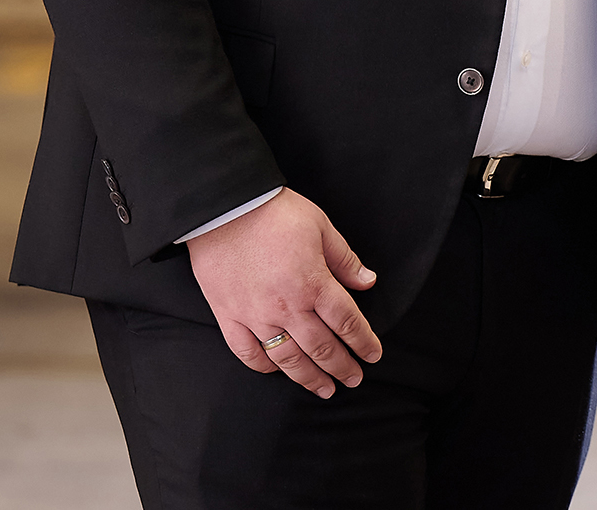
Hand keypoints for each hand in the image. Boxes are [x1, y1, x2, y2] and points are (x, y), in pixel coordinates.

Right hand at [187, 188, 382, 396]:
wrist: (223, 208)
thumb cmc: (274, 213)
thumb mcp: (320, 227)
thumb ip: (344, 259)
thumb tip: (367, 281)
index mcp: (313, 283)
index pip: (347, 322)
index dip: (364, 342)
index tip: (373, 355)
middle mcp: (287, 307)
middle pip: (321, 348)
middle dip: (342, 367)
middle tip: (354, 380)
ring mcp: (255, 316)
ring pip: (287, 359)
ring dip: (308, 377)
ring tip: (324, 389)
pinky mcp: (228, 317)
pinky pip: (247, 352)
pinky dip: (263, 366)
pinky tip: (276, 370)